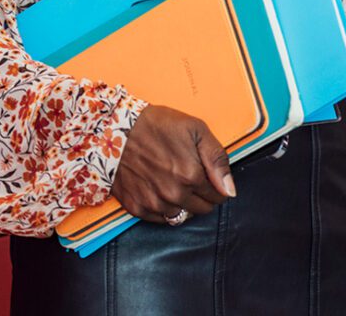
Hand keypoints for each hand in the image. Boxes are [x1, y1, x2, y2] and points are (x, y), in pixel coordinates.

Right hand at [110, 105, 235, 223]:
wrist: (116, 128)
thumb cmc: (157, 125)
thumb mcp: (195, 129)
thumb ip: (218, 159)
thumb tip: (230, 190)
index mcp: (192, 175)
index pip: (218, 196)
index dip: (216, 185)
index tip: (208, 175)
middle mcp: (174, 195)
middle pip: (202, 209)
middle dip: (203, 195)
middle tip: (192, 176)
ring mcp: (154, 204)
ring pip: (182, 216)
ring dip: (183, 203)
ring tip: (174, 181)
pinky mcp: (137, 208)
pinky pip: (161, 220)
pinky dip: (164, 208)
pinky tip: (159, 188)